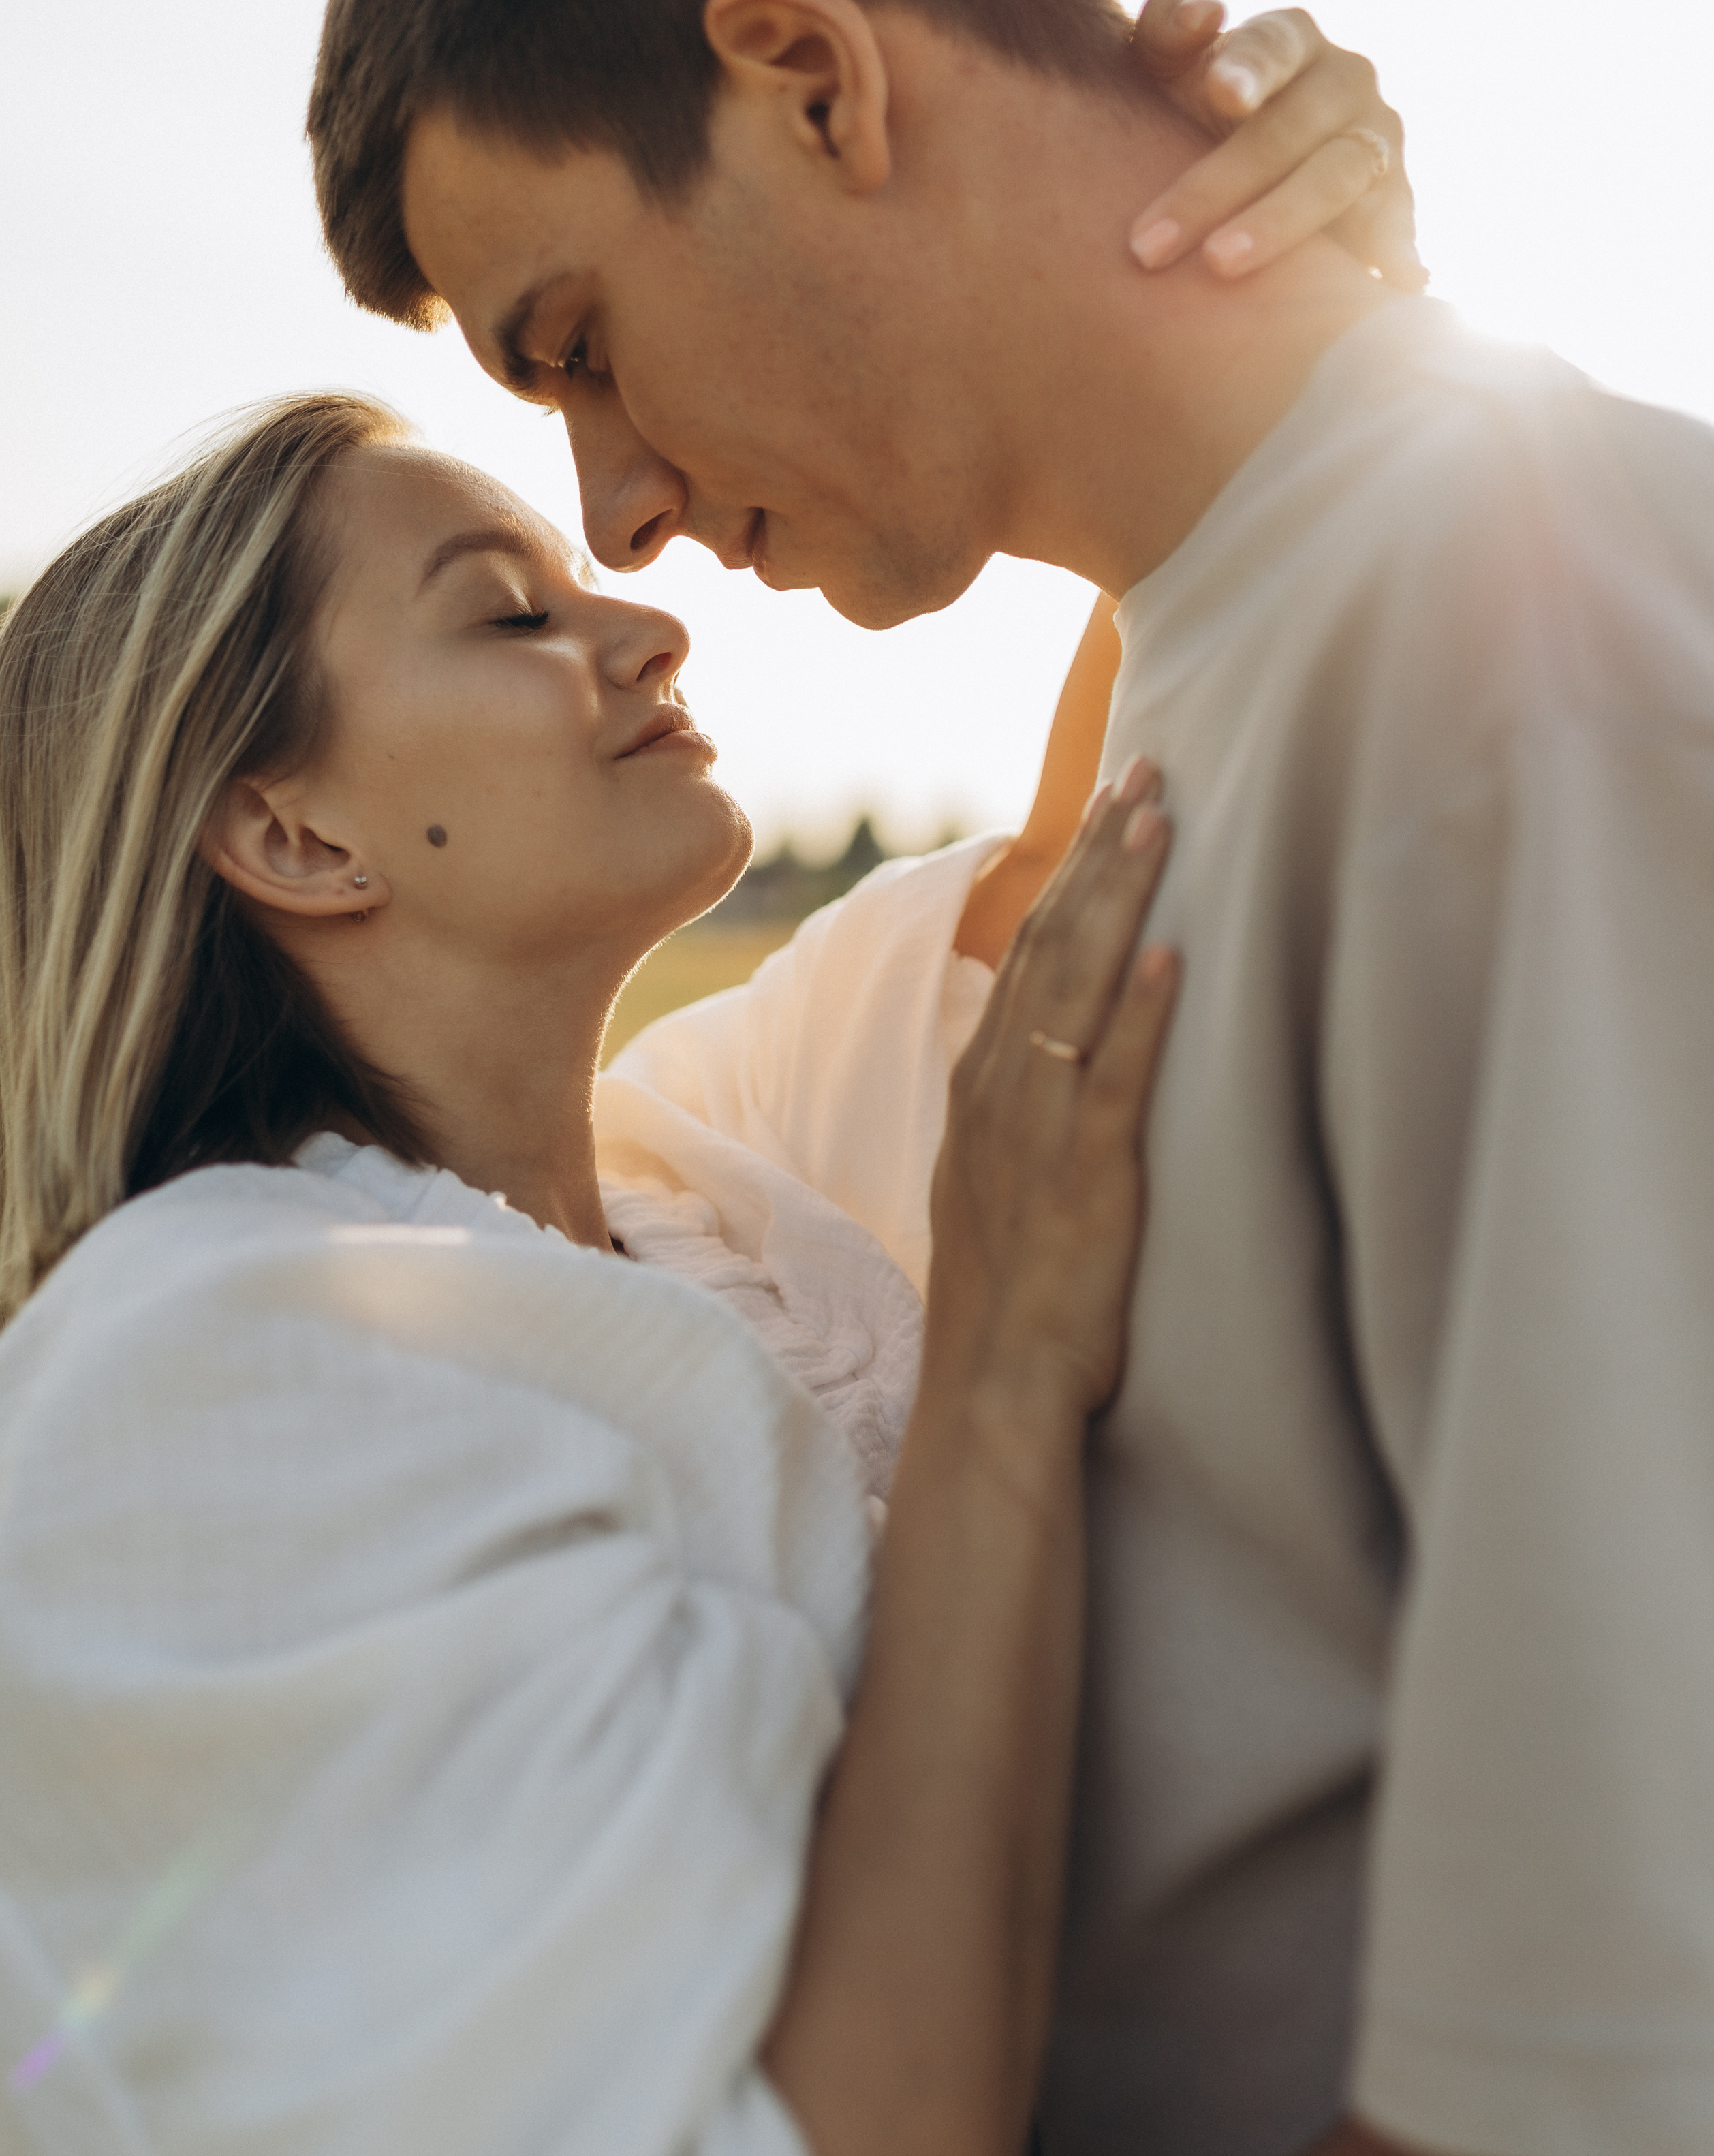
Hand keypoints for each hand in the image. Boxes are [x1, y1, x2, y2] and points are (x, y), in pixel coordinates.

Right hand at [928, 761, 1178, 1424]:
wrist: (993, 1386)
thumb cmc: (1008, 1294)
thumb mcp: (997, 1179)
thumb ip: (1021, 1108)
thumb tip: (1053, 1052)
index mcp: (984, 1085)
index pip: (1027, 951)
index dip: (1070, 872)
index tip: (1108, 804)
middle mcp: (1002, 1089)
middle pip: (1052, 943)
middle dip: (1100, 852)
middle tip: (1148, 769)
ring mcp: (1039, 1127)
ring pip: (1078, 988)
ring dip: (1119, 899)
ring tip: (1158, 819)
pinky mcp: (1087, 1175)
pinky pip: (1114, 1079)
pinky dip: (1141, 1015)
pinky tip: (1171, 955)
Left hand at [1127, 0, 1423, 289]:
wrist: (1245, 171)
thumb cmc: (1194, 107)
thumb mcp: (1168, 65)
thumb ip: (1167, 27)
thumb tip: (1204, 14)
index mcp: (1291, 39)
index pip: (1273, 45)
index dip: (1249, 68)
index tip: (1221, 94)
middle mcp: (1345, 81)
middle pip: (1287, 130)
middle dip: (1218, 185)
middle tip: (1151, 243)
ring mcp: (1376, 140)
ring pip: (1334, 179)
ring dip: (1278, 223)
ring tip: (1220, 265)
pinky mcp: (1395, 201)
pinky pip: (1393, 226)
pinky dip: (1393, 252)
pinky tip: (1391, 283)